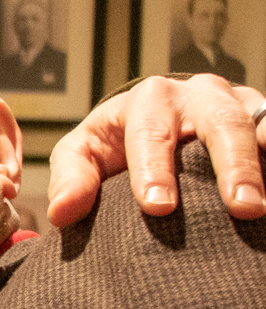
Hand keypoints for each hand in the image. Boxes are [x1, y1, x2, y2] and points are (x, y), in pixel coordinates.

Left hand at [48, 74, 265, 226]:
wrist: (156, 117)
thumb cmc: (114, 141)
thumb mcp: (82, 153)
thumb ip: (71, 179)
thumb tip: (62, 213)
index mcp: (149, 99)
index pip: (151, 133)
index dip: (154, 170)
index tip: (158, 208)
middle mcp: (198, 94)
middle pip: (220, 123)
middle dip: (231, 165)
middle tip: (240, 207)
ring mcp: (238, 102)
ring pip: (258, 124)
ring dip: (264, 161)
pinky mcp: (263, 116)